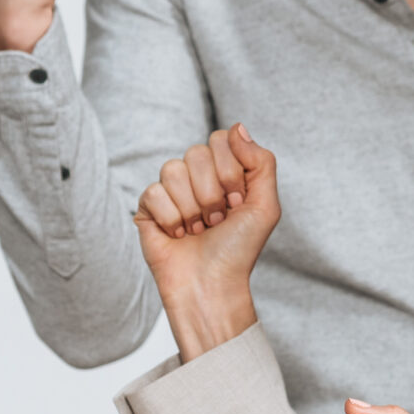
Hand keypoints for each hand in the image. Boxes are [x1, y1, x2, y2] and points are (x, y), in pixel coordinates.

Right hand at [137, 126, 280, 361]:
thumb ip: (261, 162)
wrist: (211, 286)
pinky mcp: (148, 208)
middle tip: (217, 221)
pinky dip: (171, 219)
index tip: (236, 203)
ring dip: (191, 209)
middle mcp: (197, 177)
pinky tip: (178, 235)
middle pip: (196, 153)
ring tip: (198, 230)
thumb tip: (237, 127)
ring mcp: (171, 191)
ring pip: (172, 170)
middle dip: (211, 193)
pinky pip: (153, 193)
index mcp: (224, 171)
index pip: (220, 140)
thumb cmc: (239, 250)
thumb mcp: (265, 206)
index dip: (229, 172)